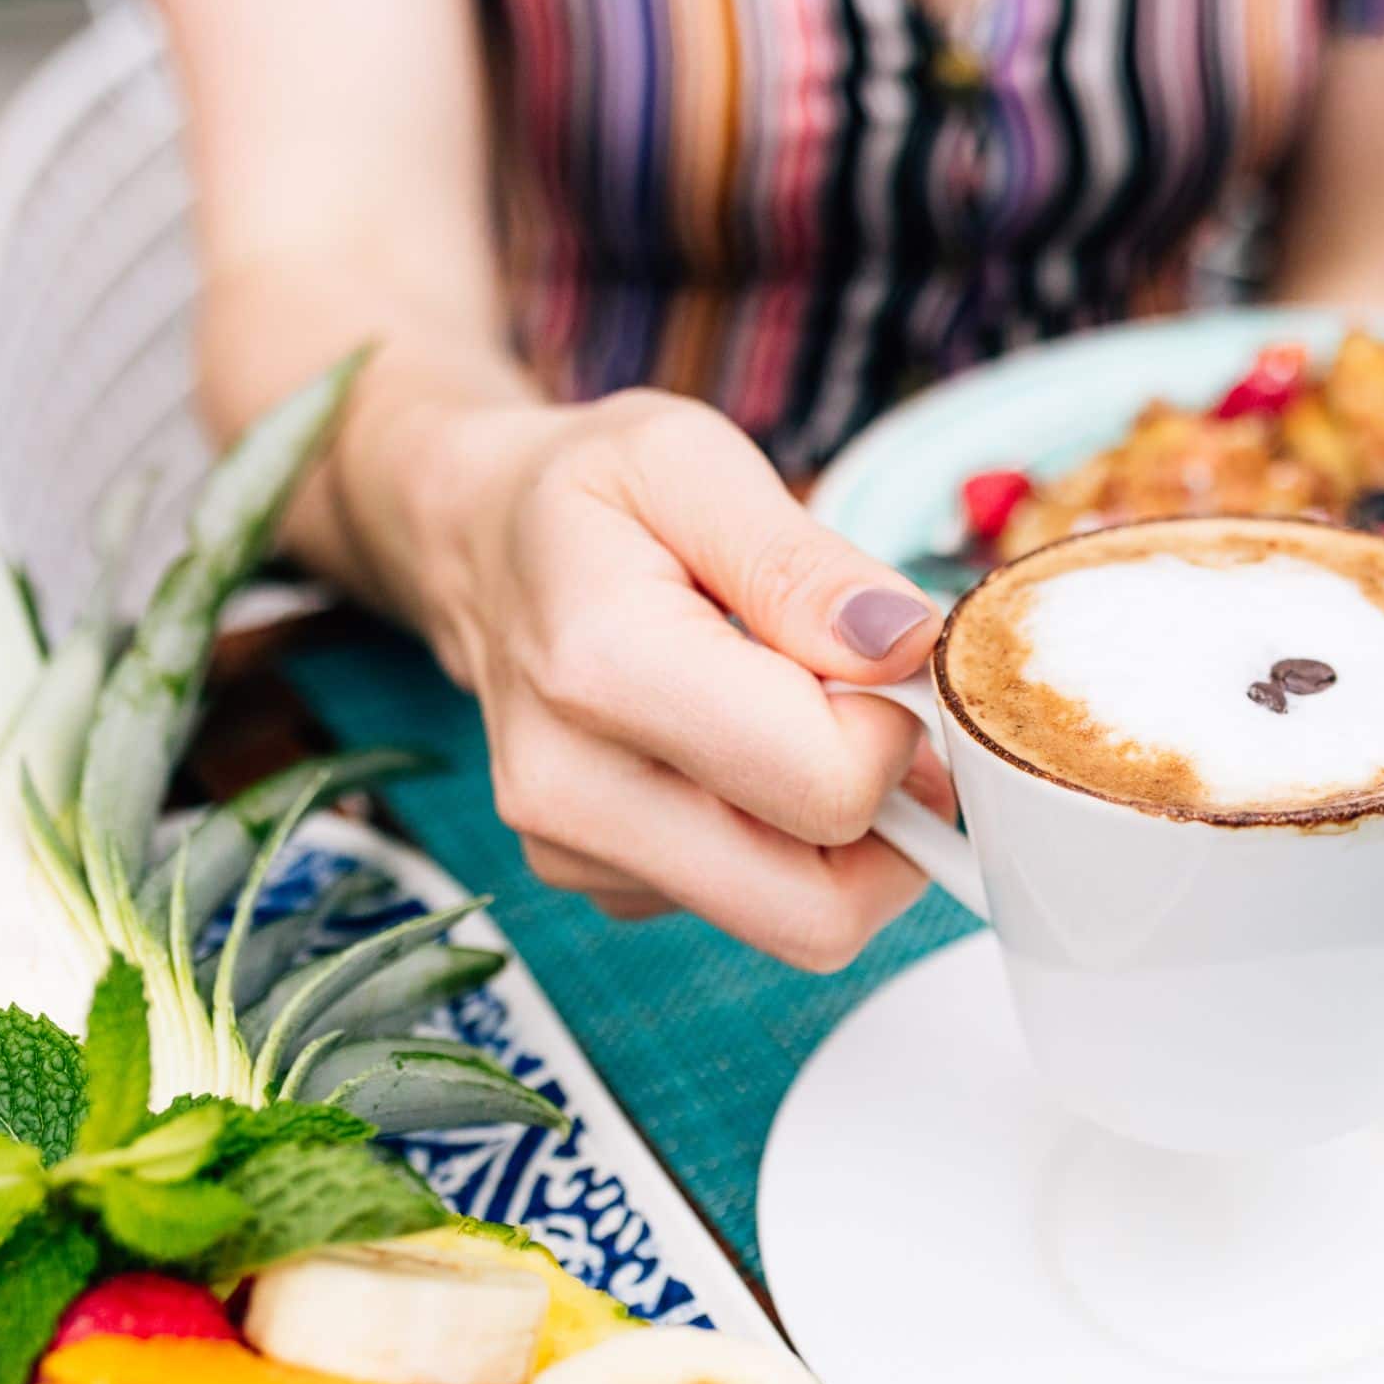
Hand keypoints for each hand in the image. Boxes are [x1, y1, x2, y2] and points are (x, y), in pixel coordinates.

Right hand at [401, 389, 950, 970]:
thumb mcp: (695, 463)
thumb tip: (904, 645)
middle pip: (820, 913)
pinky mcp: (599, 886)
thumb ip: (804, 563)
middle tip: (878, 712)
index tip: (879, 654)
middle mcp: (571, 789)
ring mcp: (574, 854)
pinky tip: (751, 747)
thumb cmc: (593, 497)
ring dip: (845, 830)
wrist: (480, 543)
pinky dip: (788, 839)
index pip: (830, 789)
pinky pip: (754, 909)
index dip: (897, 727)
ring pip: (801, 920)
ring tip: (805, 712)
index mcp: (603, 669)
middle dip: (889, 816)